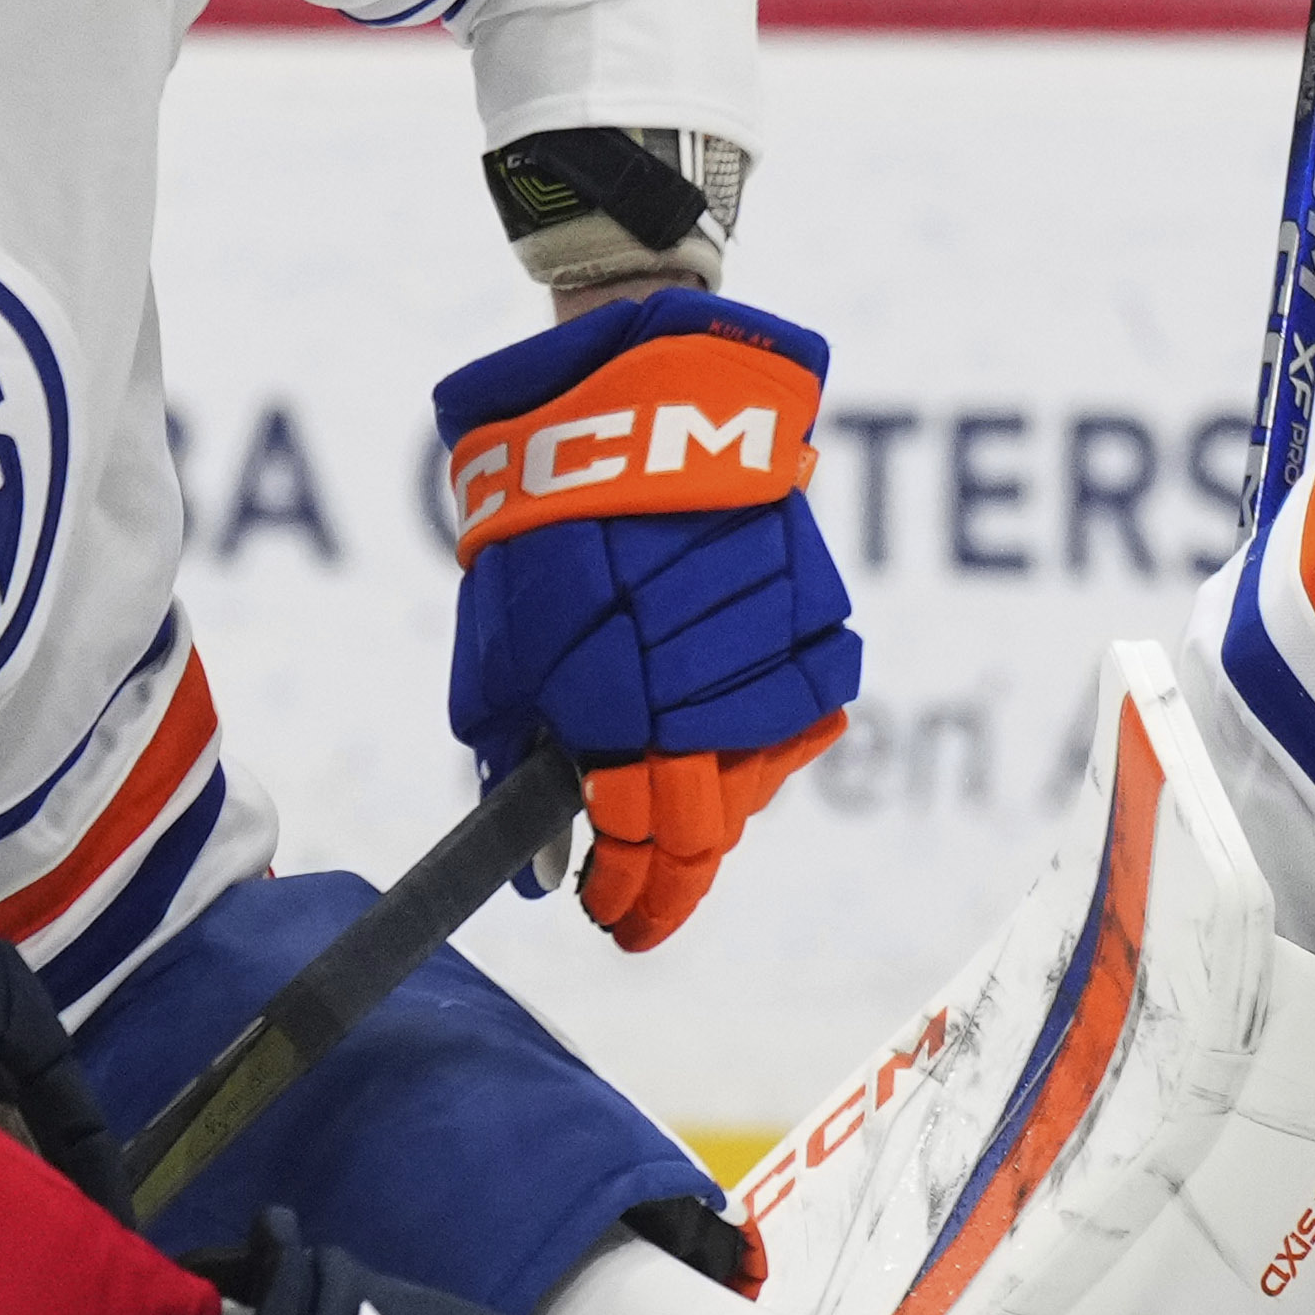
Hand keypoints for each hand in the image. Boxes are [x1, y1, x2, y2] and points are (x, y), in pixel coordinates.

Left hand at [434, 289, 867, 950]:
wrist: (640, 392)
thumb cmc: (547, 516)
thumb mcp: (496, 641)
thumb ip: (512, 756)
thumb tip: (543, 865)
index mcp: (613, 707)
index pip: (642, 849)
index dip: (632, 901)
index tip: (616, 923)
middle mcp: (701, 693)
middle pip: (709, 830)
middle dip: (671, 871)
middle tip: (641, 889)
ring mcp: (770, 656)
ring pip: (757, 773)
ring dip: (711, 791)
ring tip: (667, 778)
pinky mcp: (818, 611)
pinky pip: (803, 707)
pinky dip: (760, 725)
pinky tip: (718, 715)